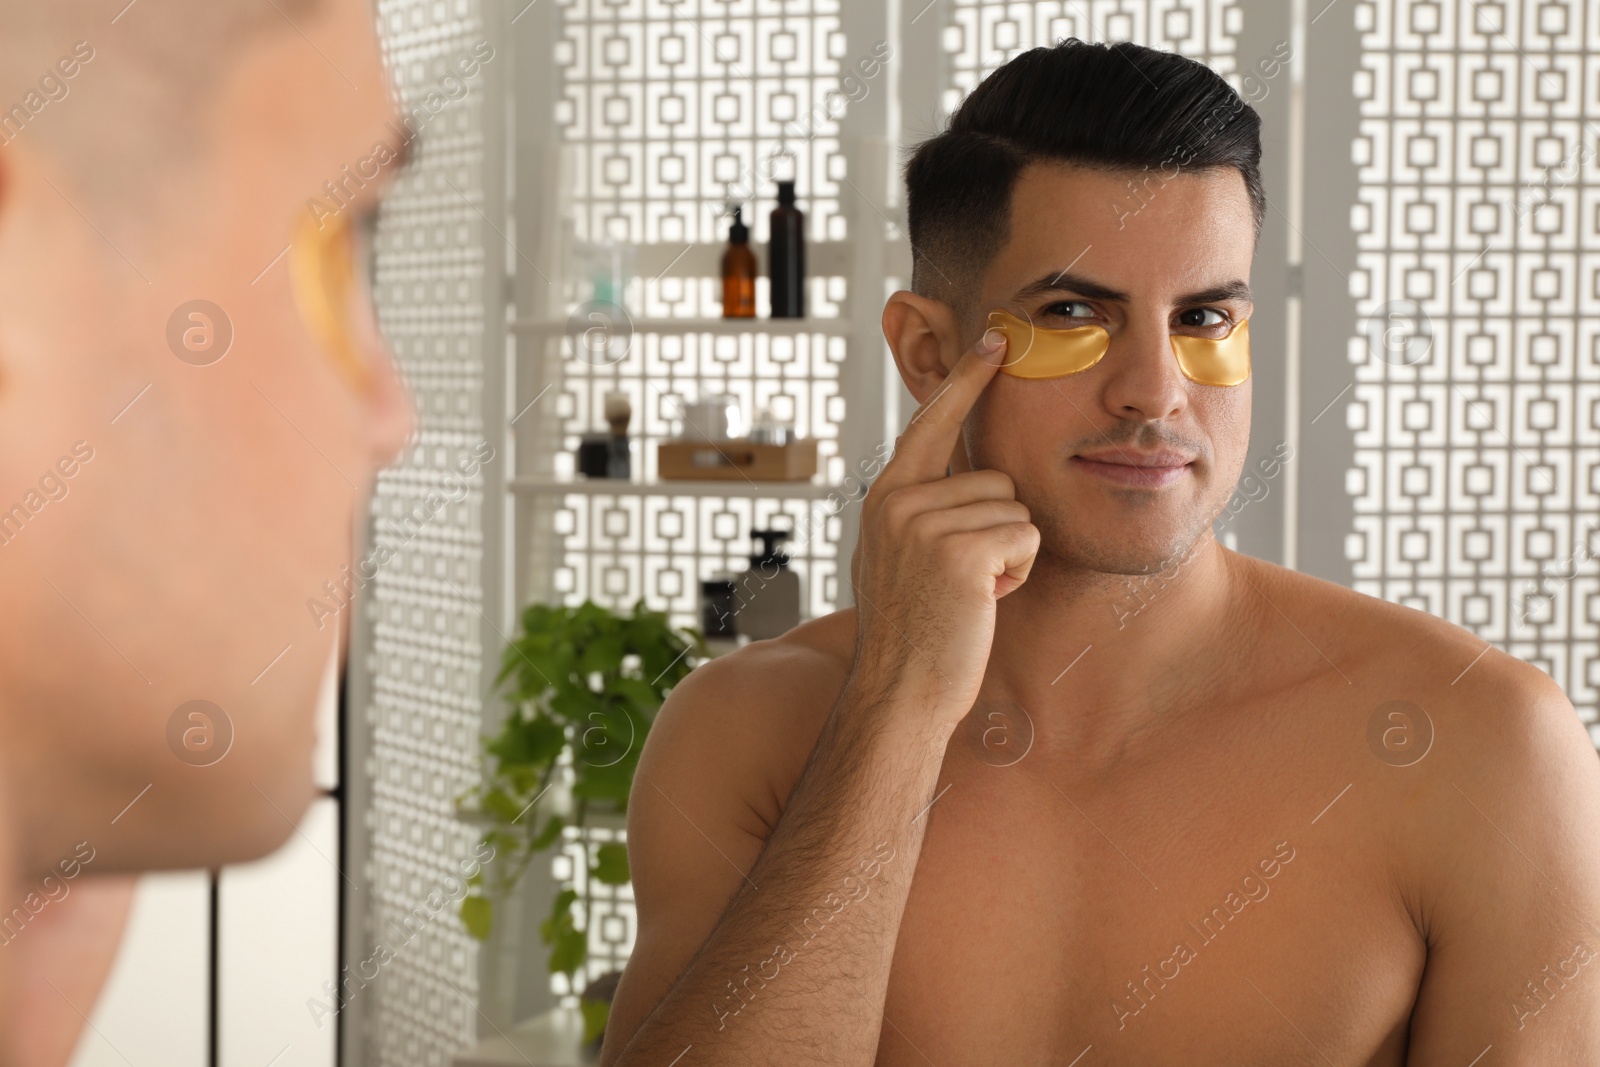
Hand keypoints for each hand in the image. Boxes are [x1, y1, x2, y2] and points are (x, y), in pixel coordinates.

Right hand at [848, 328, 1039, 729]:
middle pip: (995, 477)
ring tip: (971, 592)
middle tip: (965, 579)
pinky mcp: (958, 552)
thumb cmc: (913, 633)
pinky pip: (1026, 536)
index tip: (995, 338)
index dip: (966, 378)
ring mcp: (924, 525)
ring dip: (1010, 553)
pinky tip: (984, 601)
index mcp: (885, 496)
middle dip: (999, 528)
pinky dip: (1020, 571)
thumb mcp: (898, 555)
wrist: (898, 694)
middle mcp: (898, 501)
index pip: (931, 421)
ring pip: (1015, 507)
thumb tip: (963, 474)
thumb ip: (920, 509)